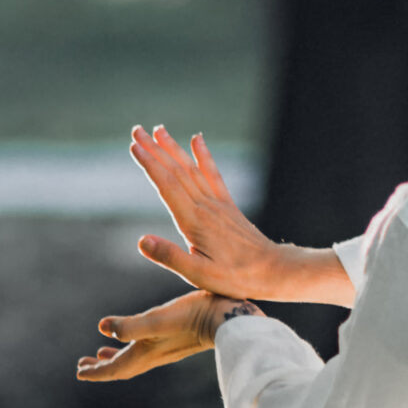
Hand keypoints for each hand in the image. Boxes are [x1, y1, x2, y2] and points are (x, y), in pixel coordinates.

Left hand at [76, 291, 260, 382]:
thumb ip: (130, 326)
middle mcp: (153, 355)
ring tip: (100, 355)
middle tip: (83, 366)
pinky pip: (144, 350)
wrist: (228, 319)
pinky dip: (131, 348)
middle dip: (101, 367)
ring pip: (132, 359)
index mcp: (145, 353)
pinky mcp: (174, 341)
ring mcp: (165, 350)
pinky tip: (135, 339)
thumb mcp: (158, 318)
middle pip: (121, 367)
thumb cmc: (193, 316)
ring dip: (115, 359)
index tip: (79, 372)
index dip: (96, 372)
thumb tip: (102, 328)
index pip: (115, 369)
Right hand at [128, 126, 351, 305]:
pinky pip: (213, 174)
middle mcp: (205, 206)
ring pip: (191, 169)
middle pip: (176, 171)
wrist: (273, 271)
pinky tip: (197, 139)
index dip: (149, 164)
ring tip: (158, 130)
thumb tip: (141, 241)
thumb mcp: (197, 274)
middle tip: (136, 130)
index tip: (134, 146)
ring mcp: (218, 204)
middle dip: (154, 150)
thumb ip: (169, 256)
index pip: (166, 186)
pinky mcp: (228, 206)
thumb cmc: (234, 277)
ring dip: (173, 148)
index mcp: (194, 221)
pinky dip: (203, 155)